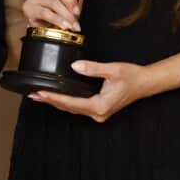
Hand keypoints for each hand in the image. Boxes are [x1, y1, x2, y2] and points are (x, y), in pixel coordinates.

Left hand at [30, 60, 152, 121]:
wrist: (146, 83)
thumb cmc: (132, 76)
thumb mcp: (112, 70)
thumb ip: (92, 68)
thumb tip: (75, 66)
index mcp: (100, 106)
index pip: (71, 102)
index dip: (54, 97)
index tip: (40, 92)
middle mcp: (98, 113)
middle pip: (69, 108)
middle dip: (50, 101)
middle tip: (32, 95)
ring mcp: (99, 113)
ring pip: (72, 109)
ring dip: (56, 102)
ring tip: (39, 96)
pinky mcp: (99, 109)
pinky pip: (78, 107)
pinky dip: (66, 102)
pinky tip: (56, 97)